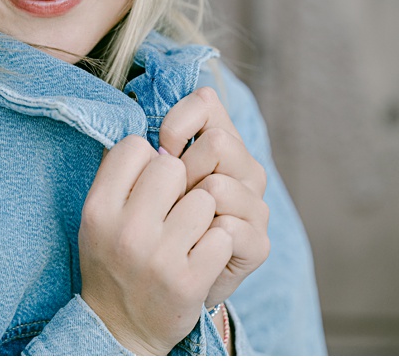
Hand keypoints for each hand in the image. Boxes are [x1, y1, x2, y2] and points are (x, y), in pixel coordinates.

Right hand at [78, 135, 232, 354]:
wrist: (120, 329)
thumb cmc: (113, 259)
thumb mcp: (99, 216)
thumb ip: (119, 174)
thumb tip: (154, 130)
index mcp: (98, 210)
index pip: (133, 147)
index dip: (148, 158)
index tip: (148, 181)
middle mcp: (125, 232)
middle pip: (172, 166)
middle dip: (180, 181)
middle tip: (172, 207)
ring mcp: (158, 258)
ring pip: (205, 197)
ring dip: (203, 213)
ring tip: (187, 233)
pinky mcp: (189, 282)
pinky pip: (223, 234)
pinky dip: (218, 242)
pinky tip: (201, 256)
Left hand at [159, 86, 269, 307]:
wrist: (154, 295)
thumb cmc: (147, 229)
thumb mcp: (141, 183)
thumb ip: (145, 151)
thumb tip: (140, 136)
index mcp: (220, 143)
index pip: (205, 103)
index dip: (175, 124)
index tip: (160, 152)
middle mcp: (245, 169)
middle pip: (217, 143)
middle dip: (181, 174)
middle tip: (166, 204)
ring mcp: (256, 206)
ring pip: (218, 187)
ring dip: (185, 213)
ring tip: (175, 232)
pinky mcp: (259, 244)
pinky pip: (226, 231)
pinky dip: (198, 244)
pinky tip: (189, 255)